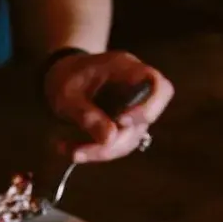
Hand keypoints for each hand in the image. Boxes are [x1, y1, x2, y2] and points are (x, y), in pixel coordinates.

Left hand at [44, 50, 173, 162]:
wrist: (63, 76)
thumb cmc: (66, 77)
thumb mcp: (66, 94)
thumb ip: (85, 113)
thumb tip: (109, 138)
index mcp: (126, 69)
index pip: (159, 86)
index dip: (148, 108)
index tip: (122, 122)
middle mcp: (137, 89)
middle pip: (143, 121)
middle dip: (113, 142)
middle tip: (79, 152)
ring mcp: (134, 108)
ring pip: (131, 138)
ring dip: (103, 152)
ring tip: (71, 153)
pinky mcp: (125, 125)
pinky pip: (120, 144)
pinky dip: (98, 151)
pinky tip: (72, 151)